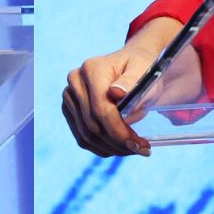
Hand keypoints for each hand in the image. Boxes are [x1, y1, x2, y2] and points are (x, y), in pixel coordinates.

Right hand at [62, 17, 185, 156]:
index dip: (119, 132)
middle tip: (142, 149)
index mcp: (92, 69)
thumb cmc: (141, 66)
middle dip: (119, 143)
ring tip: (134, 149)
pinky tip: (120, 147)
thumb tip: (116, 92)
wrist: (131, 63)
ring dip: (112, 149)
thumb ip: (132, 80)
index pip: (101, 109)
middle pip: (93, 125)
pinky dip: (103, 148)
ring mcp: (70, 97)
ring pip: (86, 136)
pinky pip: (82, 138)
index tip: (140, 145)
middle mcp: (75, 81)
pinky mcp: (70, 110)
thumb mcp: (144, 69)